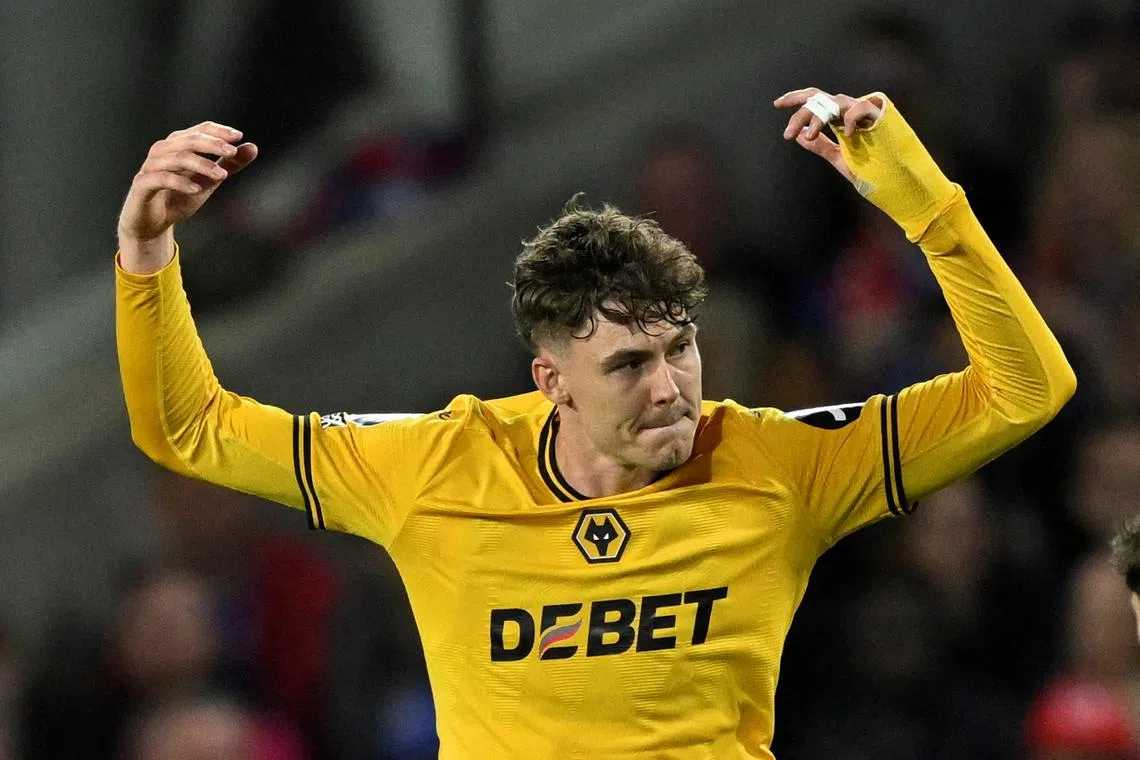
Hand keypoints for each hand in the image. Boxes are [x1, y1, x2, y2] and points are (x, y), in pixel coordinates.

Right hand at [118, 122, 257, 250]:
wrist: (152, 223)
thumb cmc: (178, 197)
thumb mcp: (209, 180)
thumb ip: (229, 165)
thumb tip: (252, 147)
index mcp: (178, 145)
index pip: (199, 130)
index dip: (218, 131)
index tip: (238, 137)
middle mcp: (162, 151)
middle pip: (188, 140)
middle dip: (213, 145)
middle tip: (233, 152)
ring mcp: (150, 166)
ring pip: (176, 157)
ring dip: (202, 164)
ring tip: (221, 175)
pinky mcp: (142, 184)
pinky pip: (161, 178)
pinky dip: (181, 182)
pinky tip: (197, 190)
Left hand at [773, 88, 883, 183]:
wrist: (892, 181)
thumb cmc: (868, 169)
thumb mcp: (836, 157)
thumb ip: (819, 145)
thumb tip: (798, 135)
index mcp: (838, 118)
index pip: (815, 101)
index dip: (796, 99)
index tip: (777, 104)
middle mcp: (848, 112)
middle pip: (820, 98)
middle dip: (802, 110)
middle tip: (787, 127)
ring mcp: (863, 113)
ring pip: (834, 102)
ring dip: (819, 117)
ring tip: (810, 135)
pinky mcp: (878, 117)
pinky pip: (860, 109)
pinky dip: (851, 119)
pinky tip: (848, 134)